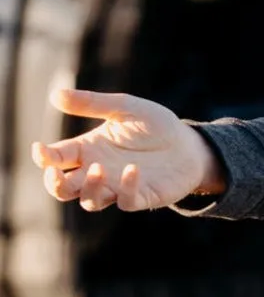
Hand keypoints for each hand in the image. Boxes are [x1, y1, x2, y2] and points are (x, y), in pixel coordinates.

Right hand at [31, 89, 223, 211]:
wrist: (190, 144)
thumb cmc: (155, 125)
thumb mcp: (125, 107)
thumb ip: (92, 103)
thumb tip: (55, 94)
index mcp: (88, 149)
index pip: (55, 159)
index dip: (43, 157)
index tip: (40, 149)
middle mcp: (98, 171)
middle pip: (63, 188)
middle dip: (54, 183)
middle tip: (55, 173)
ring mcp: (118, 187)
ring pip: (89, 201)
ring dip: (88, 189)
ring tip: (98, 168)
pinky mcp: (142, 196)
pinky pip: (126, 201)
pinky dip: (125, 189)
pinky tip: (133, 170)